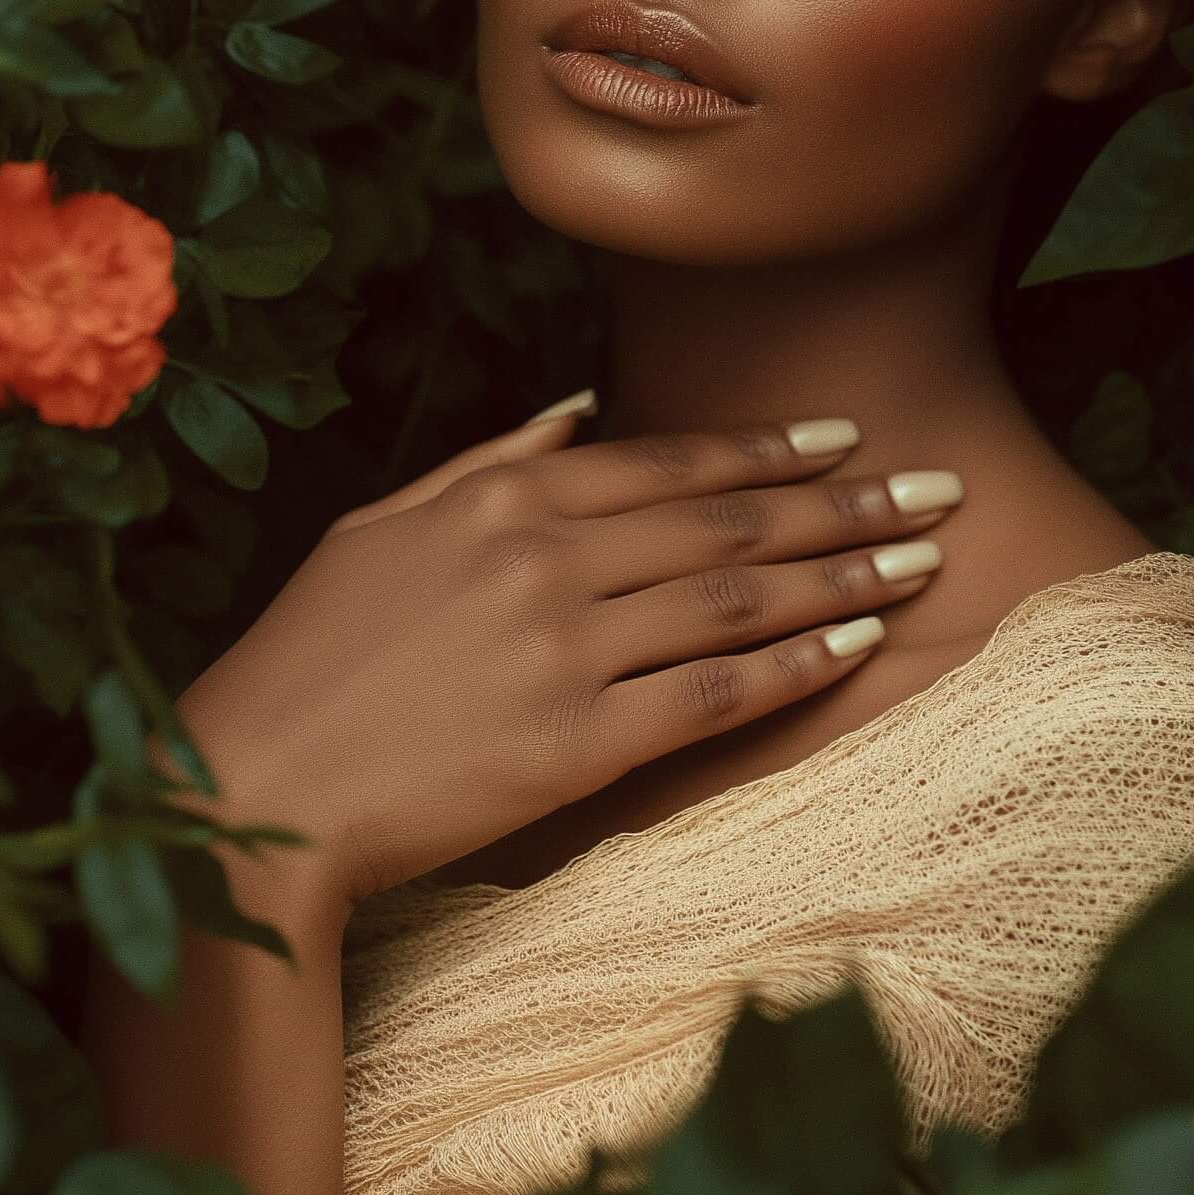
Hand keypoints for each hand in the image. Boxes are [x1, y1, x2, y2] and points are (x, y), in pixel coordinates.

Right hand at [167, 399, 963, 914]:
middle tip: (935, 490)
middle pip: (729, 523)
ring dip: (843, 577)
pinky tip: (857, 646)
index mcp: (505, 497)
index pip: (671, 463)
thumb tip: (577, 410)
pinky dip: (795, 667)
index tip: (849, 440)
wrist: (259, 785)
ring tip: (920, 561)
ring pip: (738, 601)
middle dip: (844, 503)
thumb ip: (492, 461)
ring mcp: (567, 649)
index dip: (771, 452)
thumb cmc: (313, 654)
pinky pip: (714, 695)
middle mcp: (548, 556)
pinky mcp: (578, 743)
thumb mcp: (386, 525)